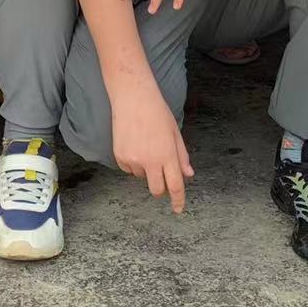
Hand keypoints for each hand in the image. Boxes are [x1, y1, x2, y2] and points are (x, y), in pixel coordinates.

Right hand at [112, 85, 194, 212]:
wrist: (133, 98)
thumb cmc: (157, 111)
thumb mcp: (175, 133)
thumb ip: (181, 156)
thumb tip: (187, 174)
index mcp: (167, 154)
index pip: (175, 185)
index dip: (178, 200)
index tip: (179, 209)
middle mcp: (150, 160)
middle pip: (156, 190)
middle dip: (160, 188)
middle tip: (161, 174)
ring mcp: (133, 160)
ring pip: (142, 177)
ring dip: (146, 169)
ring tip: (145, 144)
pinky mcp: (119, 157)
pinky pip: (128, 169)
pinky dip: (133, 163)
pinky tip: (134, 143)